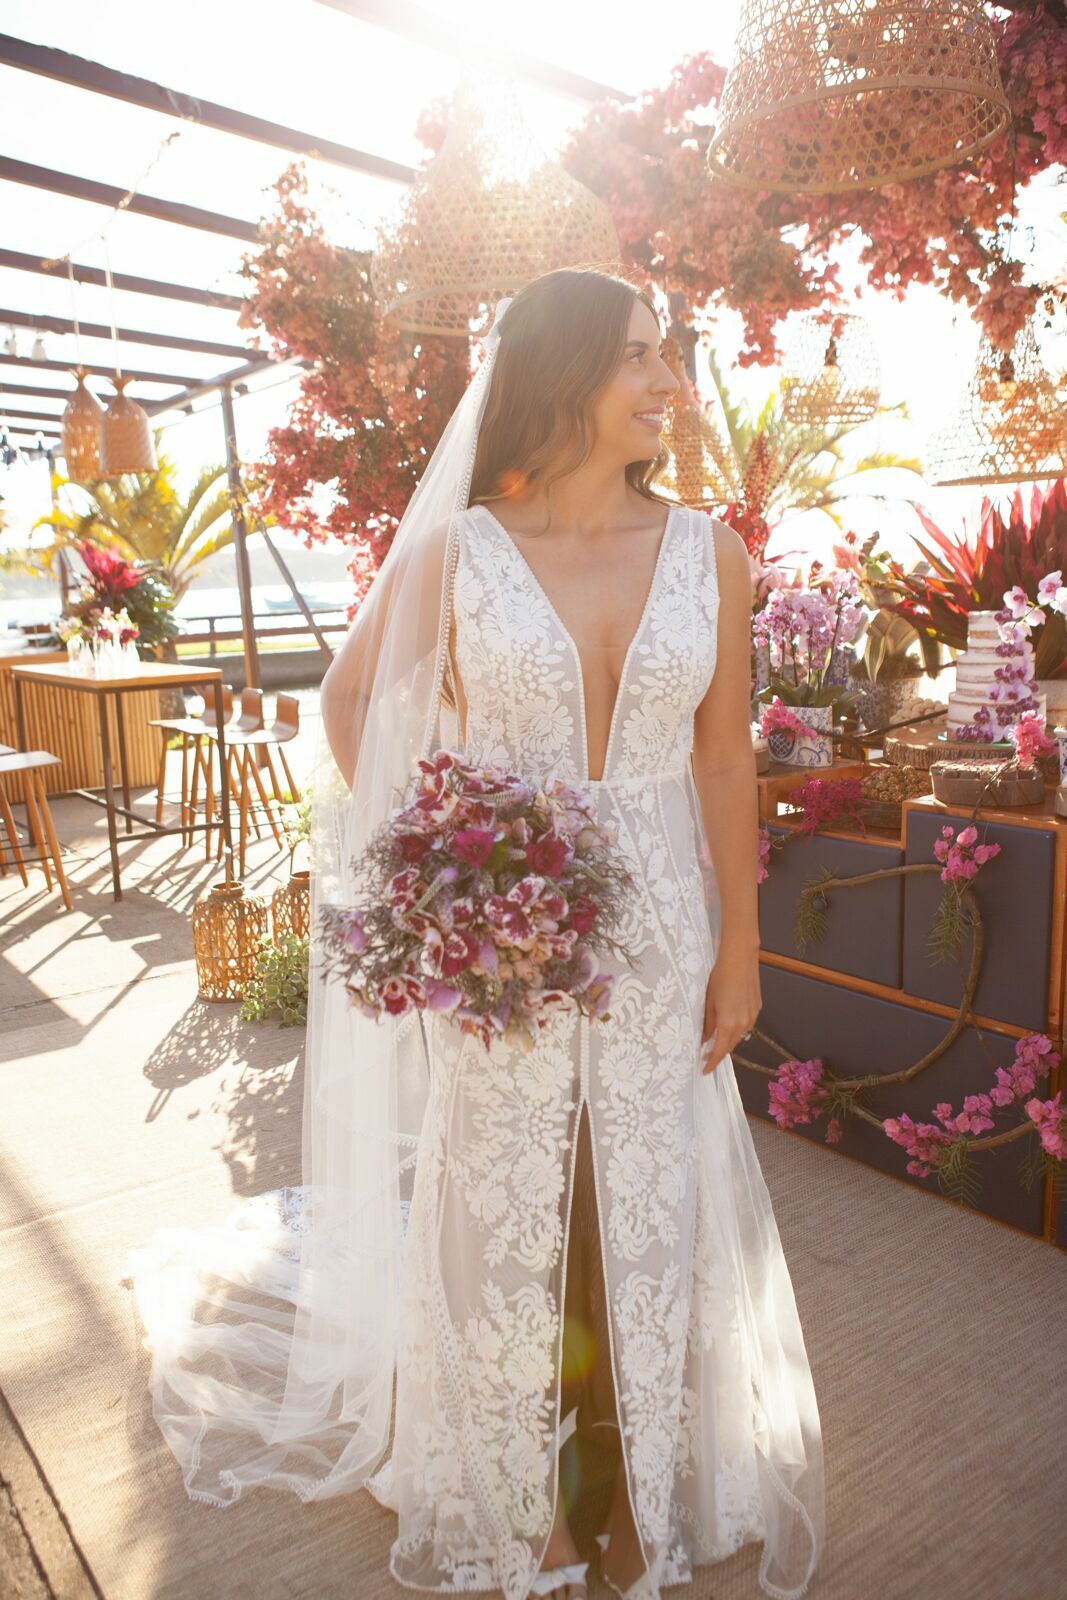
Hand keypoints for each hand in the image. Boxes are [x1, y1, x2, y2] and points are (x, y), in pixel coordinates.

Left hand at [699, 941, 760, 1074]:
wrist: (739, 958)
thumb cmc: (719, 977)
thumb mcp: (708, 1001)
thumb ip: (706, 1024)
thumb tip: (702, 1039)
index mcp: (728, 1023)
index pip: (720, 1051)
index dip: (712, 1062)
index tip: (704, 1070)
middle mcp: (743, 1024)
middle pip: (730, 1046)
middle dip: (719, 1052)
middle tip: (706, 1056)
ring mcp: (752, 1016)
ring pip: (739, 1036)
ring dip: (728, 1040)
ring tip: (716, 1040)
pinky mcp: (757, 1008)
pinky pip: (746, 1025)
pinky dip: (736, 1029)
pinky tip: (728, 1024)